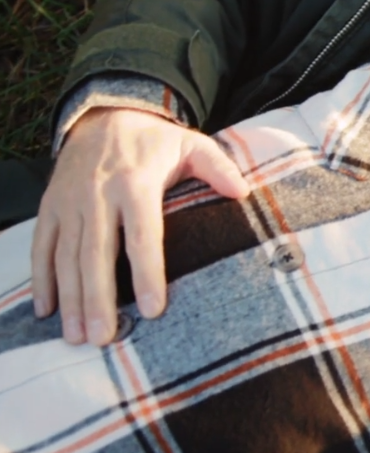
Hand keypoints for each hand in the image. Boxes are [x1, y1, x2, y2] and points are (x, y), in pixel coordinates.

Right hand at [31, 107, 249, 345]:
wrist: (104, 114)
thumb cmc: (154, 140)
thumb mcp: (191, 144)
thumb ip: (218, 168)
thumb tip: (244, 193)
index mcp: (135, 183)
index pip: (142, 236)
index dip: (147, 274)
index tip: (154, 310)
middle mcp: (97, 195)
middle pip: (97, 254)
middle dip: (99, 299)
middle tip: (104, 338)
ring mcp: (69, 202)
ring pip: (66, 257)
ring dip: (70, 299)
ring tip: (77, 336)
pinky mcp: (50, 206)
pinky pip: (41, 247)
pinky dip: (41, 279)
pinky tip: (47, 311)